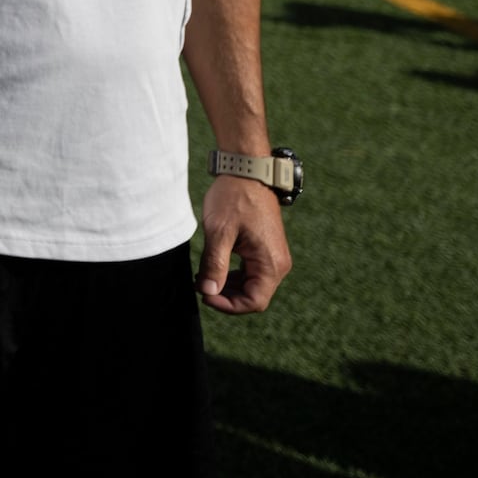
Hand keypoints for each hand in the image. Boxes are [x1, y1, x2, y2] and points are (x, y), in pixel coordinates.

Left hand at [198, 175, 290, 312]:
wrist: (246, 172)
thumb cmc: (234, 198)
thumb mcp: (219, 232)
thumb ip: (215, 264)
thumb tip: (208, 292)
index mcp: (271, 264)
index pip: (254, 301)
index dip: (228, 305)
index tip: (204, 296)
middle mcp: (278, 264)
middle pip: (253, 296)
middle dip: (226, 296)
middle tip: (199, 285)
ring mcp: (273, 257)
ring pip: (251, 285)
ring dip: (227, 286)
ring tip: (203, 277)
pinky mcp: (265, 250)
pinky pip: (251, 272)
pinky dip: (232, 275)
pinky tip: (213, 268)